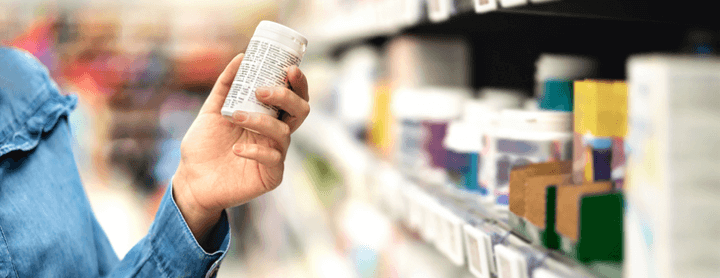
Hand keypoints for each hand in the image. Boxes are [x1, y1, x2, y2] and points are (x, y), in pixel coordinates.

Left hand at [172, 53, 309, 245]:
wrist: (190, 180)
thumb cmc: (203, 147)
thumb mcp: (211, 110)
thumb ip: (225, 86)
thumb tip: (241, 57)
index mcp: (268, 117)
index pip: (292, 97)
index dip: (298, 83)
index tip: (289, 69)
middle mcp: (276, 134)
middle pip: (300, 112)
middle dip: (286, 97)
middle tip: (262, 91)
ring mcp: (275, 155)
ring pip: (283, 133)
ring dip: (260, 121)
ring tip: (235, 116)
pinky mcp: (271, 176)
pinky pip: (273, 159)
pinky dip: (255, 150)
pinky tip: (236, 149)